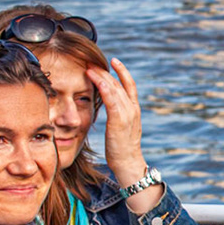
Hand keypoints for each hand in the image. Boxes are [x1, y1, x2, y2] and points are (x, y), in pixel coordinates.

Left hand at [88, 58, 155, 204]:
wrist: (128, 163)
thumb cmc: (121, 149)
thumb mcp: (121, 128)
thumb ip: (117, 115)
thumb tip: (109, 109)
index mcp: (134, 109)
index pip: (128, 84)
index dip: (121, 71)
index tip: (112, 61)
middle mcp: (132, 108)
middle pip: (119, 83)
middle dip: (105, 71)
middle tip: (92, 62)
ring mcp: (127, 113)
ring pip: (114, 88)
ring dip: (101, 76)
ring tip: (89, 68)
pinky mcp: (119, 120)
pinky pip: (111, 99)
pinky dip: (104, 87)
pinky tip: (96, 80)